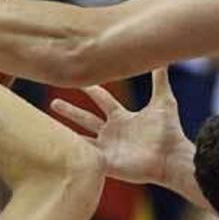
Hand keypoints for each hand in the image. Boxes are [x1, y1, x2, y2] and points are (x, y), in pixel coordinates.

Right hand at [51, 68, 191, 186]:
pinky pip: (84, 156)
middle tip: (53, 102)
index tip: (80, 77)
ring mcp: (107, 149)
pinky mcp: (105, 164)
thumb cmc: (169, 131)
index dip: (92, 89)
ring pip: (80, 139)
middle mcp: (113, 132)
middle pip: (85, 119)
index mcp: (123, 117)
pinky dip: (72, 151)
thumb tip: (163, 55)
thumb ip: (160, 78)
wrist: (171, 158)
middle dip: (70, 111)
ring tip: (47, 127)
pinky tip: (55, 146)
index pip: (103, 100)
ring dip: (66, 133)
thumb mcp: (163, 100)